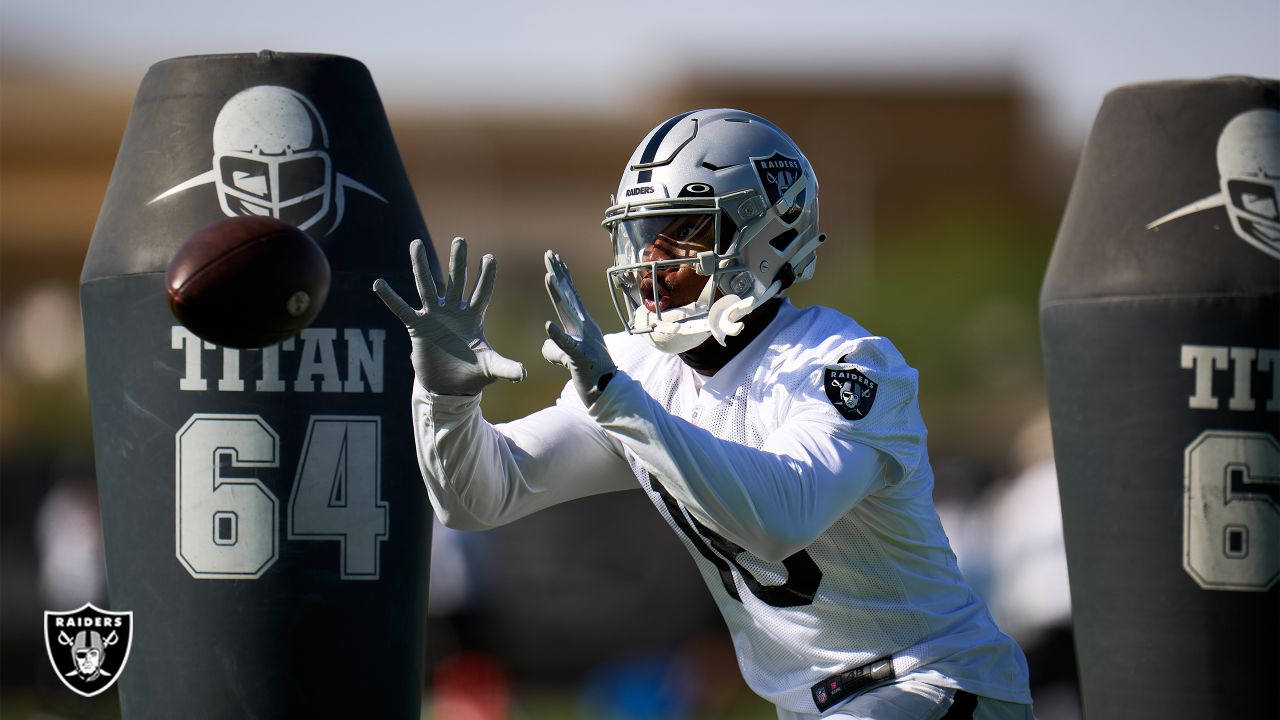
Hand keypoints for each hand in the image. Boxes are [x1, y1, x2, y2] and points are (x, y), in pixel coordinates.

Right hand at [374, 237, 524, 394]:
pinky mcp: (417, 328)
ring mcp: (434, 317)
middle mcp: (454, 312)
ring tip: (415, 243)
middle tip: (460, 239)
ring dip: (420, 266)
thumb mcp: (491, 369)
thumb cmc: (473, 373)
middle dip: (458, 262)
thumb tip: (524, 373)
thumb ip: (506, 368)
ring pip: (427, 286)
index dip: (485, 277)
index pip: (481, 293)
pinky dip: (391, 299)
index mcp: (474, 318)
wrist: (449, 386)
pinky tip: (379, 283)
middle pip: (455, 282)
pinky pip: (402, 310)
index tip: (489, 257)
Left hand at [542, 250, 616, 405]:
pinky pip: (567, 344)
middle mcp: (584, 327)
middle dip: (558, 273)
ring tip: (548, 278)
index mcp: (581, 325)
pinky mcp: (580, 357)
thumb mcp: (567, 356)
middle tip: (549, 253)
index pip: (569, 295)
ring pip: (569, 312)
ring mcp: (584, 340)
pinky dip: (558, 336)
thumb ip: (555, 345)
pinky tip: (548, 326)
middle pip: (568, 295)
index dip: (561, 275)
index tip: (553, 257)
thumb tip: (547, 341)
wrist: (607, 392)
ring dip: (558, 294)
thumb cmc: (588, 372)